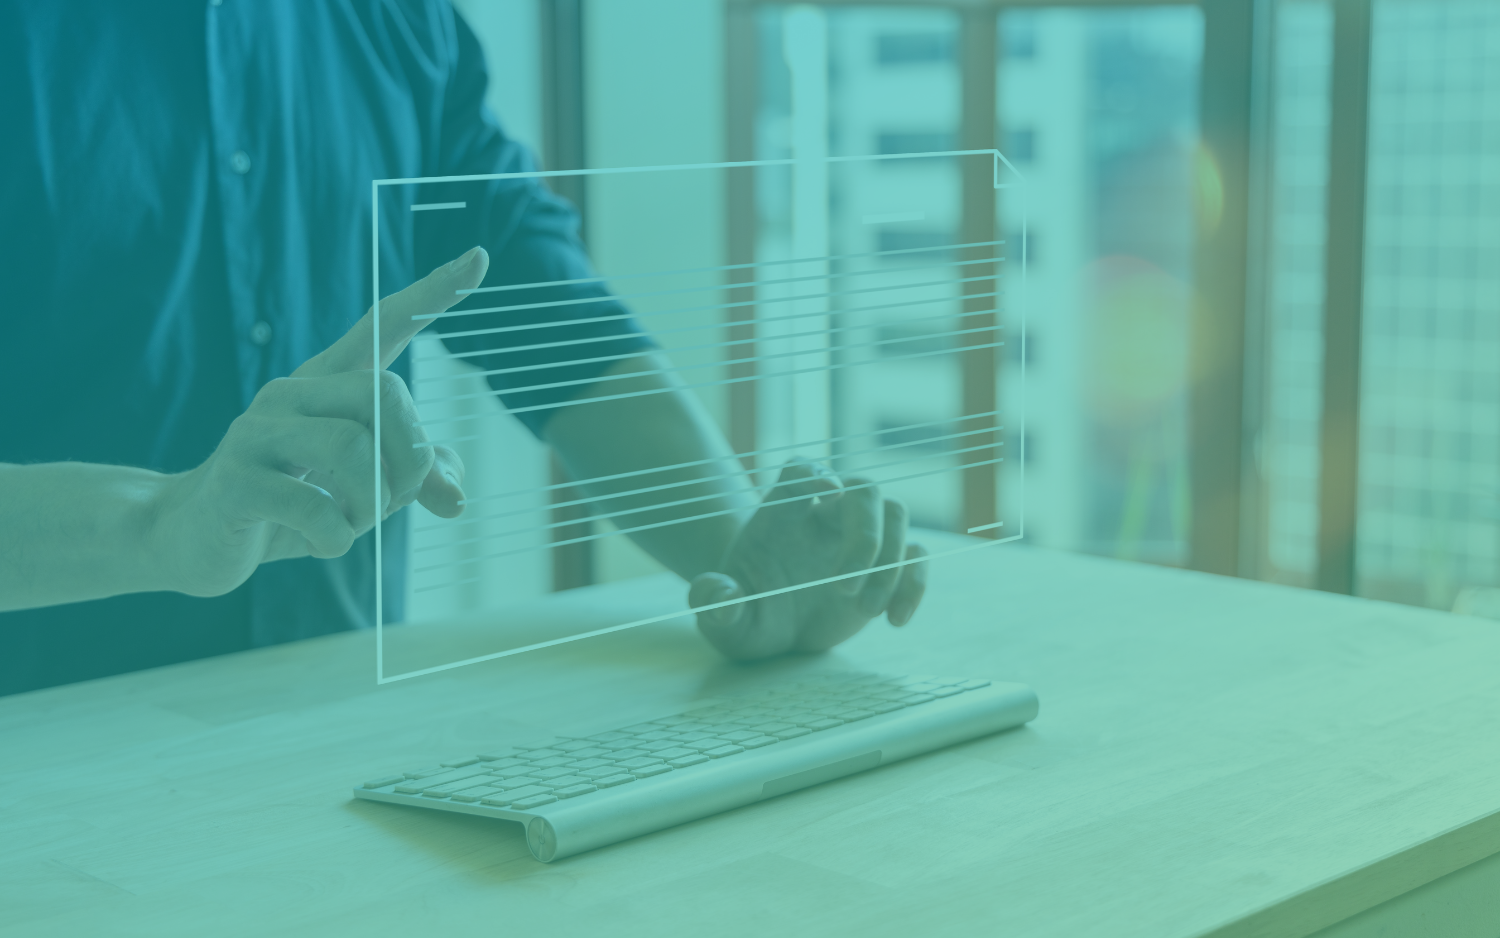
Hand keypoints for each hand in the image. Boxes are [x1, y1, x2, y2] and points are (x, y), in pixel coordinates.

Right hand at [147, 246, 489, 596]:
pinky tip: (325, 542)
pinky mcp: (234, 479)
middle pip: (384, 394)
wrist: (193, 538)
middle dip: (410, 458)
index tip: (479, 258)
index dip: (432, 294)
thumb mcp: (359, 492)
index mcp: (327, 384)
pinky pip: (314, 506)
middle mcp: (292, 392)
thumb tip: (456, 495)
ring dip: (372, 504)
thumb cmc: (287, 506)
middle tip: (397, 497)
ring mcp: (256, 431)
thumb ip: (411, 482)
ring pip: (352, 449)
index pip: (384, 323)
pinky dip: (337, 537)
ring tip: (354, 524)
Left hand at [688, 461, 929, 659]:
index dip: (813, 471)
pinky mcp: (885, 565)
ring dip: (889, 562)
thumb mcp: (722, 617)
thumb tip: (721, 599)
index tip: (827, 489)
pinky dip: (913, 585)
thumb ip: (714, 605)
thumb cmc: (744, 614)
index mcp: (780, 512)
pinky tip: (895, 620)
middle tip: (845, 589)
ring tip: (866, 612)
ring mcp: (859, 536)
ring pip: (896, 515)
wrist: (773, 630)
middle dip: (864, 534)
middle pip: (862, 490)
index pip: (798, 471)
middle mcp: (824, 514)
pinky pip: (916, 557)